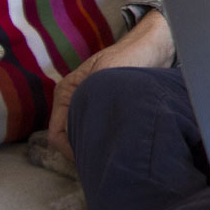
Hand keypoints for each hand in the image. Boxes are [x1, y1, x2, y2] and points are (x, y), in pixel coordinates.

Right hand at [46, 10, 174, 162]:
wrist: (153, 46)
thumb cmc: (130, 56)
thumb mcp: (106, 76)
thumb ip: (91, 100)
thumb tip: (84, 131)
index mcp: (66, 92)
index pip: (57, 133)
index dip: (71, 151)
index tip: (91, 159)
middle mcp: (72, 100)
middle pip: (67, 137)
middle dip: (82, 150)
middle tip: (102, 164)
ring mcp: (87, 104)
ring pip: (82, 134)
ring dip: (93, 145)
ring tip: (109, 156)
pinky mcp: (103, 107)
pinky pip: (95, 129)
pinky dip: (102, 138)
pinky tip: (116, 146)